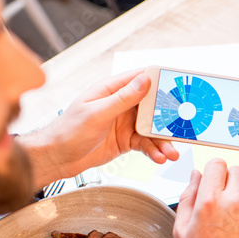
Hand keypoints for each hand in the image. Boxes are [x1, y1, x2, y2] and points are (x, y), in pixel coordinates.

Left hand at [20, 70, 179, 188]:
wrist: (56, 159)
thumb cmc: (67, 131)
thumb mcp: (97, 113)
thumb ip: (122, 98)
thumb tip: (145, 80)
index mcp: (111, 90)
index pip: (141, 79)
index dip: (161, 82)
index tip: (179, 88)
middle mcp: (120, 104)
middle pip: (153, 106)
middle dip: (168, 119)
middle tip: (182, 128)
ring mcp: (125, 123)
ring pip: (152, 128)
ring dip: (163, 140)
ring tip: (171, 153)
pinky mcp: (126, 140)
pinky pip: (146, 144)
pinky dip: (154, 151)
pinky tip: (159, 158)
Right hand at [173, 159, 238, 237]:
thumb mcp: (182, 230)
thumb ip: (188, 197)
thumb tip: (196, 175)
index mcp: (210, 201)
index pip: (217, 164)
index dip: (215, 171)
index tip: (215, 180)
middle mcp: (235, 201)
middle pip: (236, 172)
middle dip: (229, 183)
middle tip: (224, 203)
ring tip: (235, 224)